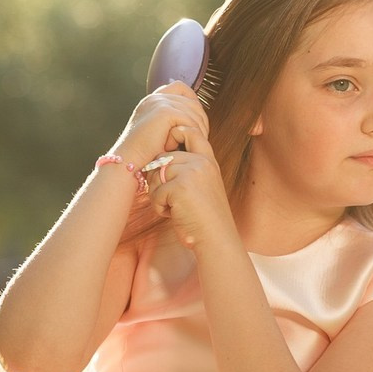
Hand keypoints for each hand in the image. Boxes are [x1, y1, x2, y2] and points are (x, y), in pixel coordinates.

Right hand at [111, 82, 209, 168]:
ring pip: (194, 113)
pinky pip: (190, 121)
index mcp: (153, 101)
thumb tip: (199, 122)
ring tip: (185, 147)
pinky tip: (177, 147)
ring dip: (196, 131)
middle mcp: (156, 98)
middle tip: (196, 141)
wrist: (128, 164)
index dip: (193, 104)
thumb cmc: (144, 157)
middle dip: (200, 122)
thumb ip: (175, 123)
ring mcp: (159, 102)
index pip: (182, 89)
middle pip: (193, 102)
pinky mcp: (164, 111)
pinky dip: (188, 136)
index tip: (196, 125)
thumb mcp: (161, 135)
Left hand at [146, 120, 235, 250]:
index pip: (191, 132)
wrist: (217, 238)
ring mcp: (191, 172)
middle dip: (159, 178)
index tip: (170, 145)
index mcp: (208, 161)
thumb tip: (159, 160)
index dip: (177, 132)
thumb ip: (189, 169)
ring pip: (156, 174)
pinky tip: (174, 214)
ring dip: (158, 194)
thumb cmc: (206, 218)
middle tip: (171, 198)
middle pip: (164, 157)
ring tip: (174, 207)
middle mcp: (202, 162)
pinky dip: (159, 207)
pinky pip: (155, 192)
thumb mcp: (203, 186)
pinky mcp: (180, 186)